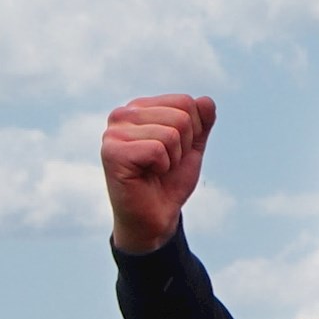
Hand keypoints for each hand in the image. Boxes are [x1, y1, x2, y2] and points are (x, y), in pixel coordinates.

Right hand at [101, 94, 217, 254]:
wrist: (155, 218)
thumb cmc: (168, 182)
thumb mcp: (192, 149)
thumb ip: (201, 123)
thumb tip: (206, 100)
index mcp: (139, 108)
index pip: (186, 102)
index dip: (193, 132)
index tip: (175, 152)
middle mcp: (122, 115)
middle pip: (182, 116)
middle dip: (184, 146)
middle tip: (165, 164)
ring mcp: (114, 132)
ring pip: (171, 133)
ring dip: (173, 159)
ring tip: (155, 170)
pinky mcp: (112, 152)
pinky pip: (158, 149)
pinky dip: (162, 167)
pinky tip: (146, 175)